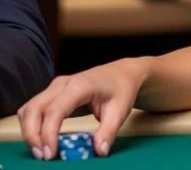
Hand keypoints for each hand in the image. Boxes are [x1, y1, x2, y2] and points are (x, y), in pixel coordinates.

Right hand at [17, 58, 148, 159]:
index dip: (48, 134)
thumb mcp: (120, 110)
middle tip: (43, 156)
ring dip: (29, 131)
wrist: (123, 73)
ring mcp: (55, 87)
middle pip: (34, 108)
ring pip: (29, 108)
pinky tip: (43, 140)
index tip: (50, 154)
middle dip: (32, 135)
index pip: (54, 110)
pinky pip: (33, 109)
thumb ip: (109, 131)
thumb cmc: (122, 89)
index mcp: (80, 85)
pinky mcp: (52, 93)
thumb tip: (99, 151)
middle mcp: (62, 84)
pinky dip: (32, 126)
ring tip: (42, 151)